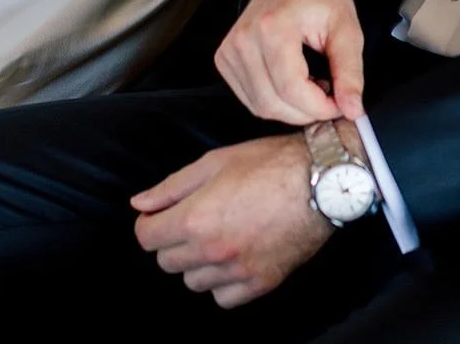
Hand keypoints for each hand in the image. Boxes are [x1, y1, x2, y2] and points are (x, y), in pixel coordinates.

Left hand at [132, 133, 331, 308]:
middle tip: (195, 220)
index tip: (162, 215)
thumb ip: (172, 186)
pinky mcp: (259, 284)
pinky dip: (222, 282)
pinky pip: (222, 298)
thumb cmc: (269, 163)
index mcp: (195, 219)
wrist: (320, 181)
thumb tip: (140, 203)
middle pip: (167, 262)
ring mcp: (235, 271)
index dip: (150, 223)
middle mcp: (211, 251)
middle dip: (173, 241)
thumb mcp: (215, 162)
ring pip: (193, 282)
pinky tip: (234, 257)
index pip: (147, 238)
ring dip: (197, 262)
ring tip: (218, 236)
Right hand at [215, 0, 363, 124]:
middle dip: (307, 111)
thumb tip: (352, 109)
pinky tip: (292, 82)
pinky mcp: (225, 59)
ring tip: (312, 83)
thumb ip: (350, 71)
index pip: (292, 89)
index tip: (340, 103)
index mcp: (274, 26)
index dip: (320, 107)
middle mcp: (245, 38)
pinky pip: (250, 99)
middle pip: (273, 103)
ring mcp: (230, 50)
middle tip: (330, 95)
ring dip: (291, 108)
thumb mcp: (347, 27)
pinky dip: (275, 100)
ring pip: (260, 106)